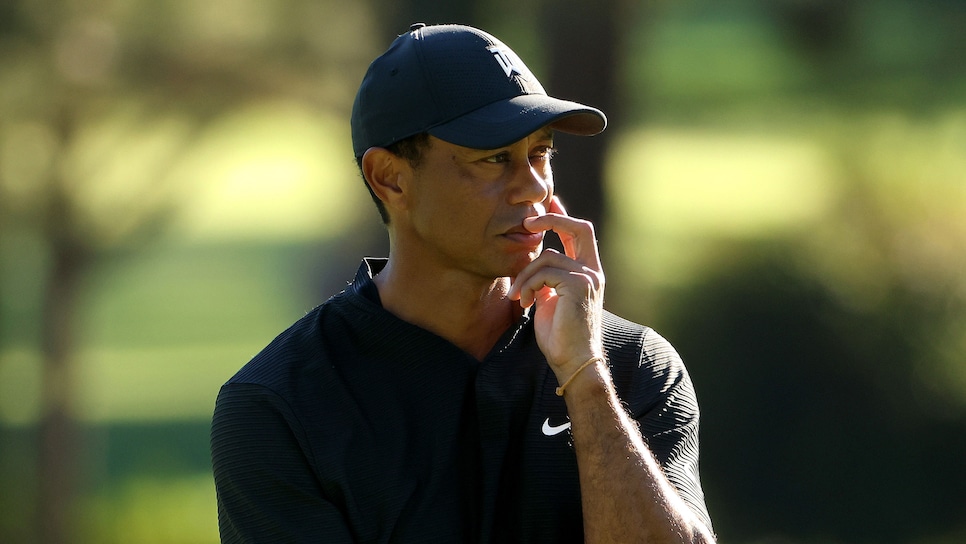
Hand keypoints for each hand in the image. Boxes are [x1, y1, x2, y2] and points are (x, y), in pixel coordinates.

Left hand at [508, 196, 604, 375]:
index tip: (549, 203)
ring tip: (519, 297)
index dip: (564, 217)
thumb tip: (535, 264)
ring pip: (546, 257)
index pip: (579, 235)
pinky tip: (525, 304)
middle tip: (528, 223)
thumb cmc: (561, 337)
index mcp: (588, 274)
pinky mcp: (578, 284)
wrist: (574, 361)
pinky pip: (544, 272)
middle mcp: (593, 272)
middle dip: (552, 219)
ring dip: (525, 275)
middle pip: (579, 228)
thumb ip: (548, 281)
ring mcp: (588, 277)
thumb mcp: (551, 302)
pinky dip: (528, 286)